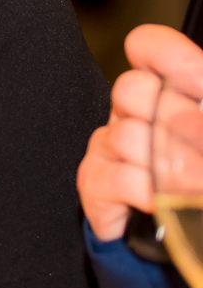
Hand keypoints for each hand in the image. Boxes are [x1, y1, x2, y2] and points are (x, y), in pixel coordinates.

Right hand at [77, 24, 202, 239]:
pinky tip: (166, 203)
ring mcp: (110, 145)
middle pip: (131, 88)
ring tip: (191, 187)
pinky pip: (119, 176)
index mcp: (170, 93)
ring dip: (169, 167)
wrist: (185, 239)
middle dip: (172, 121)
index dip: (166, 56)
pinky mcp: (95, 181)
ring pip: (126, 136)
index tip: (193, 80)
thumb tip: (197, 118)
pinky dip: (151, 193)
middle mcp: (135, 112)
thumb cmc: (199, 181)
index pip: (150, 48)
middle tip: (199, 151)